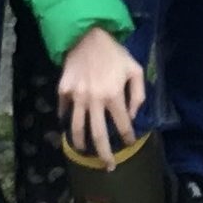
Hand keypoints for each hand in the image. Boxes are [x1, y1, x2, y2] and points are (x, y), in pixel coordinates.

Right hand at [58, 27, 147, 157]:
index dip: (127, 137)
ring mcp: (76, 97)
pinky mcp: (63, 91)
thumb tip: (132, 115)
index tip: (130, 143)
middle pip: (98, 135)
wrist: (86, 35)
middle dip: (104, 154)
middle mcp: (94, 100)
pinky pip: (64, 112)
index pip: (122, 125)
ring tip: (85, 153)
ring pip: (77, 128)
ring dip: (81, 144)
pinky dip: (66, 122)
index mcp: (113, 95)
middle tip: (109, 166)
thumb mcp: (135, 69)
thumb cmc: (114, 53)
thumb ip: (138, 94)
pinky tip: (71, 129)